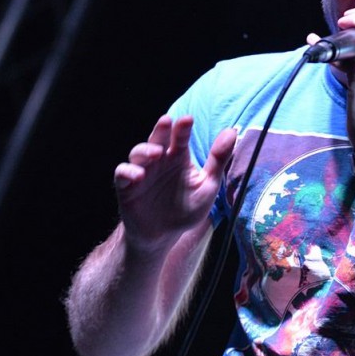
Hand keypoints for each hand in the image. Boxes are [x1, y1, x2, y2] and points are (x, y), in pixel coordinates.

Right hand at [114, 115, 236, 250]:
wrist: (164, 235)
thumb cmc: (186, 208)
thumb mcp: (207, 186)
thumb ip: (218, 160)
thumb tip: (232, 132)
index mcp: (178, 157)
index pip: (180, 137)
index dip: (182, 128)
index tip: (188, 120)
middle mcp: (159, 160)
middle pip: (157, 138)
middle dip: (161, 129)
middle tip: (167, 121)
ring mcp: (141, 171)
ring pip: (138, 152)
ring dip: (145, 149)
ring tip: (156, 153)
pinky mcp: (127, 186)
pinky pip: (122, 173)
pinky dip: (128, 171)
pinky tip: (139, 175)